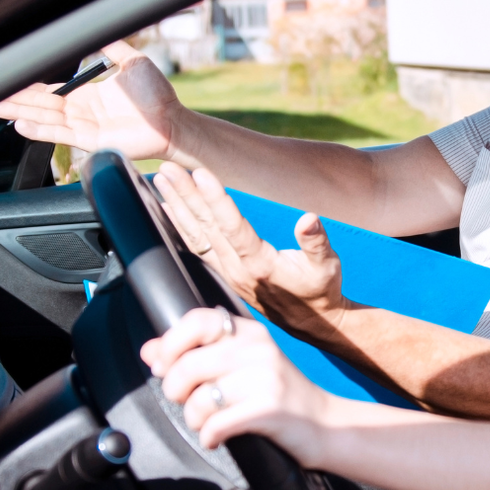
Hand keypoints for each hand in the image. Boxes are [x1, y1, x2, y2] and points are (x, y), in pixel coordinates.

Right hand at [0, 41, 192, 161]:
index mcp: (89, 95)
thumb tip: (99, 27)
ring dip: (21, 114)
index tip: (10, 80)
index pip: (52, 91)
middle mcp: (83, 112)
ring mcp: (86, 127)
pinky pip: (61, 135)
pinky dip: (40, 131)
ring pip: (46, 120)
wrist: (173, 120)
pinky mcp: (92, 141)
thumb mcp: (132, 61)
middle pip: (42, 106)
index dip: (30, 87)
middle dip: (16, 100)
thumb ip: (112, 46)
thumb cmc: (158, 95)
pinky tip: (21, 126)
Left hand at [141, 306, 331, 458]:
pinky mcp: (270, 410)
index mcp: (250, 333)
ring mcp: (266, 379)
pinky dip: (209, 436)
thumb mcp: (242, 366)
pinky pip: (217, 424)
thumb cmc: (280, 396)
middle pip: (189, 364)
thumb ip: (196, 354)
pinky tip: (216, 438)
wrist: (327, 425)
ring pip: (199, 399)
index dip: (170, 344)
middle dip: (175, 390)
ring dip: (193, 418)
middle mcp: (259, 350)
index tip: (163, 366)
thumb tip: (149, 351)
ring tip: (205, 423)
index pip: (197, 320)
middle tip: (185, 402)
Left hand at [154, 162, 349, 337]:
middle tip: (169, 167)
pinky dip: (178, 225)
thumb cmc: (321, 291)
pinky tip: (166, 207)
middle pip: (206, 226)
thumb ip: (317, 242)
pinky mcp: (223, 274)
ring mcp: (227, 272)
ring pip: (195, 235)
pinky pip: (194, 247)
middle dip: (186, 195)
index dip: (216, 199)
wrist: (313, 322)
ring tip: (162, 179)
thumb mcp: (327, 266)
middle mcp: (237, 269)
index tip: (201, 174)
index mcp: (261, 265)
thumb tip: (308, 220)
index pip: (233, 227)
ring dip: (177, 205)